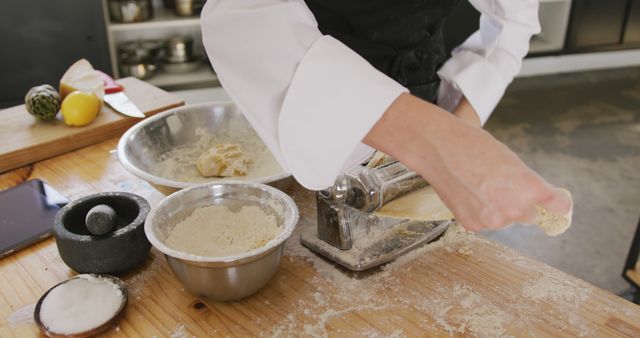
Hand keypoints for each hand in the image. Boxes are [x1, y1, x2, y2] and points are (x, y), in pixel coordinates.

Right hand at [364, 93, 571, 230]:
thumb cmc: (475, 146)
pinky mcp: (474, 225)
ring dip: (498, 208)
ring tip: (479, 186)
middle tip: (501, 185)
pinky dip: (479, 211)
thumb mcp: (512, 161)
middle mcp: (516, 209)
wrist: (440, 149)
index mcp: (531, 189)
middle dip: (521, 204)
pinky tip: (468, 193)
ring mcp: (493, 220)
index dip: (556, 203)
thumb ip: (527, 183)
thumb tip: (536, 200)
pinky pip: (485, 222)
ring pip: (505, 220)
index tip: (554, 203)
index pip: (559, 206)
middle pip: (530, 216)